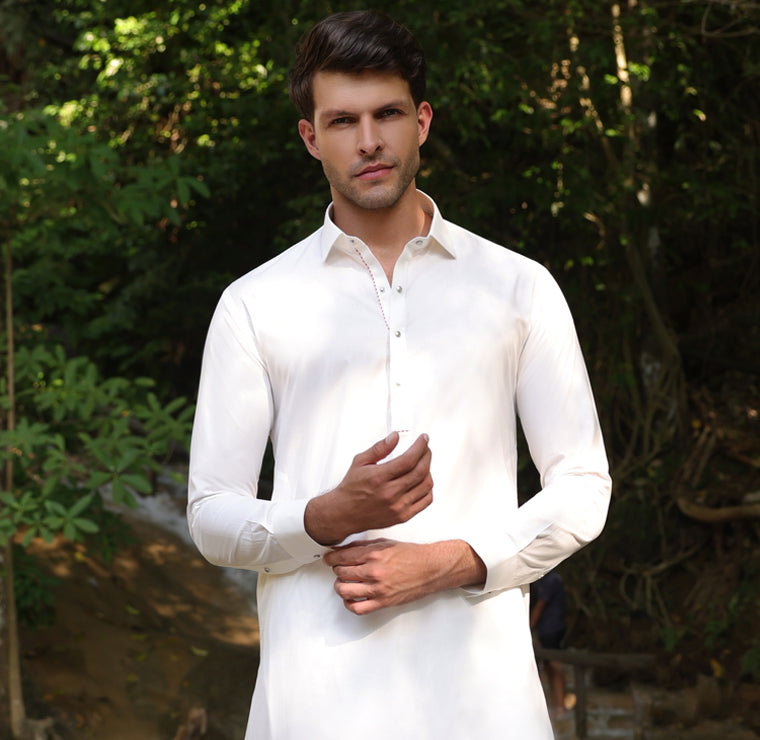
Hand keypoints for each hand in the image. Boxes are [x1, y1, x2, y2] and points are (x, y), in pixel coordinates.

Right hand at [304, 432, 432, 544]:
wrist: (344, 514)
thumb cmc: (351, 488)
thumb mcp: (360, 462)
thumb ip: (379, 448)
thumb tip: (395, 437)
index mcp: (379, 478)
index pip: (408, 460)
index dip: (420, 447)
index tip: (424, 439)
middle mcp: (390, 493)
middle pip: (420, 471)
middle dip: (427, 455)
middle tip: (425, 448)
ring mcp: (398, 507)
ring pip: (426, 485)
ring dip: (428, 470)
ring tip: (422, 463)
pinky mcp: (403, 516)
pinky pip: (426, 501)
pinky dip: (428, 488)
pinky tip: (422, 480)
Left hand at [324, 538, 486, 614]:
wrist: (430, 568)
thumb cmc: (411, 554)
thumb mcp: (385, 542)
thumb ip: (363, 546)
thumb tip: (343, 549)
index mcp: (374, 554)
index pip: (342, 557)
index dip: (331, 558)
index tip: (328, 559)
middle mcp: (374, 571)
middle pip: (341, 573)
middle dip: (337, 570)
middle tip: (339, 569)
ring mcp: (378, 588)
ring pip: (344, 590)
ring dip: (340, 586)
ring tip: (343, 582)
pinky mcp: (383, 602)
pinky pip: (358, 608)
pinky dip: (349, 604)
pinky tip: (351, 598)